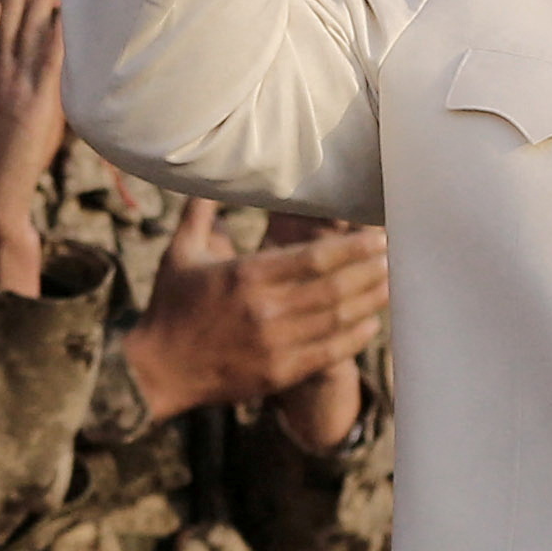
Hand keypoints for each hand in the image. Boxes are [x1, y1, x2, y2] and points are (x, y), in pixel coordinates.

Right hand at [122, 197, 388, 420]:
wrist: (156, 372)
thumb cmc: (170, 308)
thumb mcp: (179, 253)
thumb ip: (200, 213)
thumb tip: (212, 177)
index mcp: (246, 276)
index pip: (314, 258)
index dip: (352, 248)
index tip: (377, 236)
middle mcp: (264, 310)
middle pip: (334, 288)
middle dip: (370, 271)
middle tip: (396, 257)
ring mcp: (274, 345)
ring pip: (336, 320)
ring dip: (369, 301)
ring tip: (393, 284)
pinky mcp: (278, 373)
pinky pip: (328, 353)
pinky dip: (353, 338)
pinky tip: (371, 324)